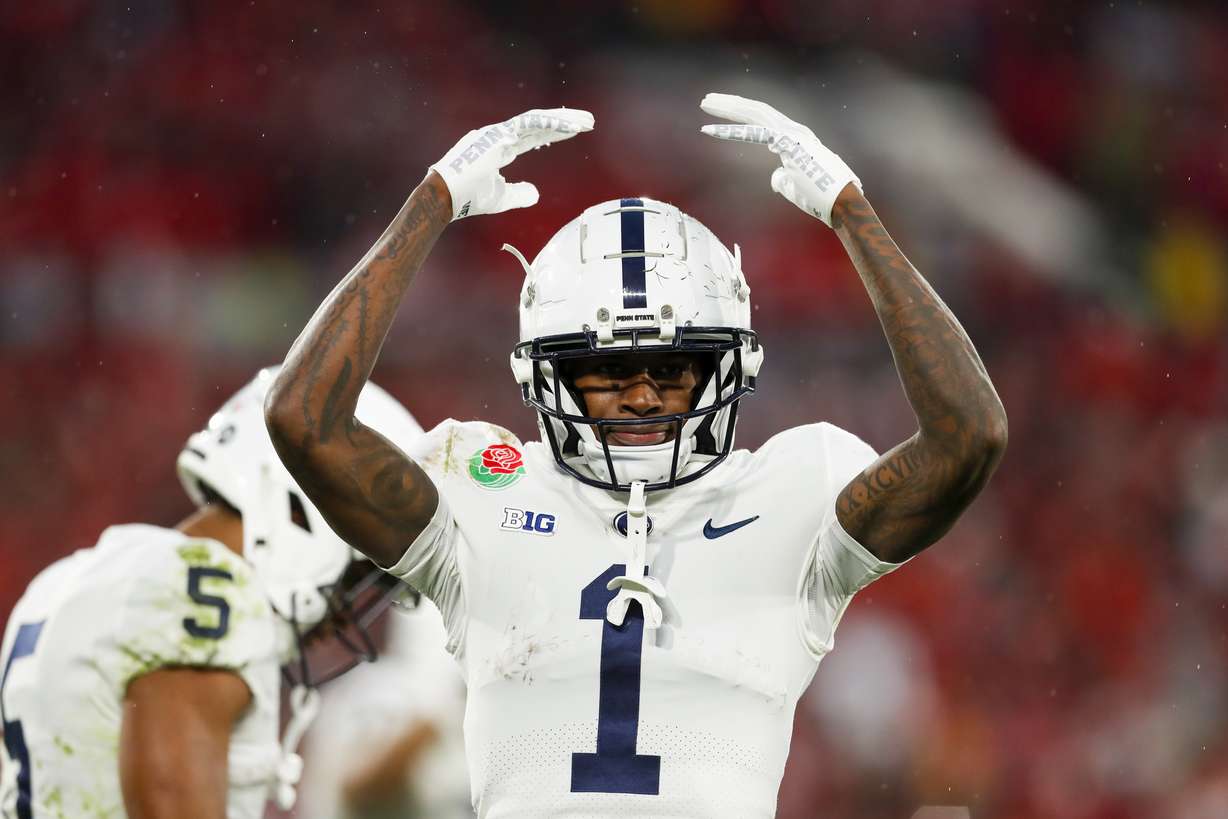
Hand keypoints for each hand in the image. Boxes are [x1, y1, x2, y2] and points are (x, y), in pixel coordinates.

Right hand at [430, 108, 594, 219]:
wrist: (445, 197)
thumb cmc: (467, 197)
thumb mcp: (501, 198)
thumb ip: (519, 193)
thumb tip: (536, 193)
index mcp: (499, 147)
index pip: (532, 136)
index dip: (554, 133)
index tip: (575, 131)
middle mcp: (499, 135)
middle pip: (538, 124)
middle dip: (564, 121)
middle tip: (589, 120)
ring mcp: (497, 133)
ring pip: (536, 120)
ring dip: (563, 119)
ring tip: (586, 121)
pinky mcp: (497, 135)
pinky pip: (529, 125)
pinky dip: (550, 124)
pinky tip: (569, 126)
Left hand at [700, 92, 859, 226]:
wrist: (841, 204)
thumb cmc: (821, 198)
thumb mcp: (795, 187)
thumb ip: (782, 179)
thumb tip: (775, 177)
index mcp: (793, 139)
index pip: (762, 122)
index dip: (739, 118)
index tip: (716, 120)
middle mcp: (793, 131)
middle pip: (756, 111)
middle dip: (730, 104)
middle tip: (706, 100)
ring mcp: (791, 134)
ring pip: (755, 113)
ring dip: (728, 107)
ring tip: (706, 102)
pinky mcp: (788, 143)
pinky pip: (755, 133)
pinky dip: (732, 131)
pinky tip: (712, 130)